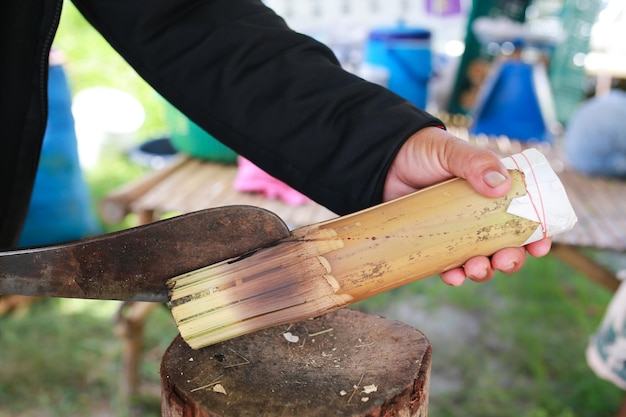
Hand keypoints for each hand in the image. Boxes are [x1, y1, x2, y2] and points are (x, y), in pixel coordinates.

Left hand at [383, 127, 551, 285]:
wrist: (382, 161)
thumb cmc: (422, 151)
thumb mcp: (451, 152)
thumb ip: (476, 162)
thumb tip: (501, 185)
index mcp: (493, 194)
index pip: (524, 217)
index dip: (536, 235)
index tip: (540, 246)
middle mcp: (479, 217)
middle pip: (505, 246)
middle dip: (511, 260)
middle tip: (504, 260)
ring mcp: (455, 232)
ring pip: (479, 261)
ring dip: (484, 271)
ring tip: (476, 269)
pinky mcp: (432, 243)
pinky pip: (447, 266)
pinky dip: (453, 276)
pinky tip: (453, 277)